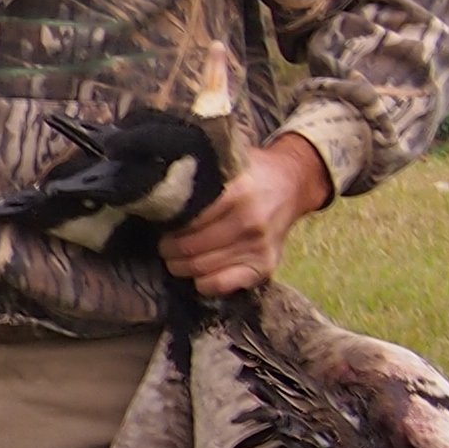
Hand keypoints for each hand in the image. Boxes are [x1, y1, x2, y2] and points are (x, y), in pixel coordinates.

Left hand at [161, 132, 332, 296]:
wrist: (292, 184)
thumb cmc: (251, 173)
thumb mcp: (226, 162)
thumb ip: (197, 175)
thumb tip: (156, 184)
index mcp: (237, 192)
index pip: (186, 220)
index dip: (167, 225)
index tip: (160, 224)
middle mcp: (249, 222)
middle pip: (190, 248)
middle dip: (168, 249)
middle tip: (164, 244)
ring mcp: (258, 247)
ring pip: (200, 269)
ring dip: (180, 266)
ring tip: (175, 256)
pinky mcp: (264, 266)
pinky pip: (221, 285)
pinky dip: (202, 283)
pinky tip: (199, 271)